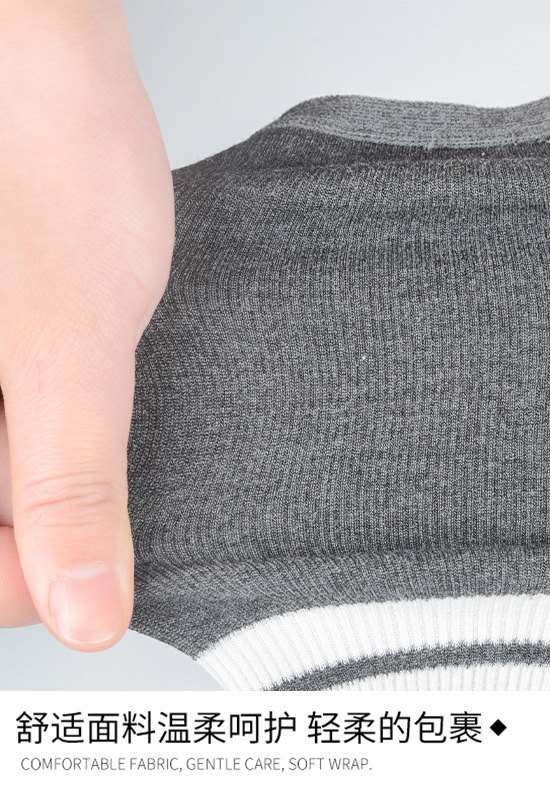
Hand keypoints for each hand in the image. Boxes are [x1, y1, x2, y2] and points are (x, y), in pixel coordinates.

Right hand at [0, 0, 173, 649]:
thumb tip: (83, 612)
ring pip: (4, 479)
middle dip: (40, 514)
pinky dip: (41, 428)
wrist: (45, 65)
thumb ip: (68, 482)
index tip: (96, 552)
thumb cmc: (48, 168)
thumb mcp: (68, 345)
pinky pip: (17, 426)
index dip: (32, 579)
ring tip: (76, 399)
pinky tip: (68, 385)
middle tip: (85, 441)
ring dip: (44, 472)